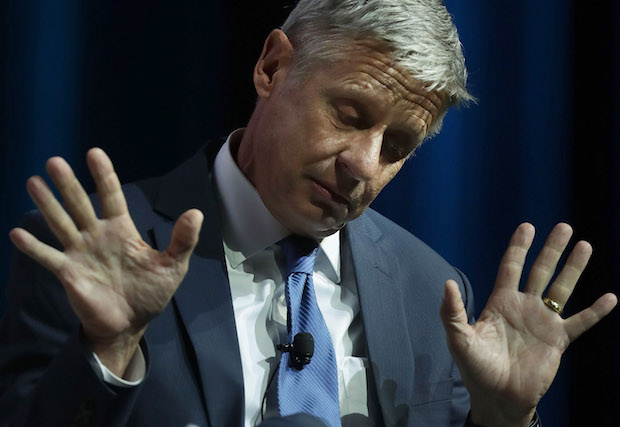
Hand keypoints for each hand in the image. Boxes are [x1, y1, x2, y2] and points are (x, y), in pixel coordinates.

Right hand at [9, 148, 202, 375]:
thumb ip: (182, 240)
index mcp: (122, 230)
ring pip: (61, 223)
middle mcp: (98, 236)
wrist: (130, 323)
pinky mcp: (68, 273)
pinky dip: (33, 247)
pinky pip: (48, 257)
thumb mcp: (172, 265)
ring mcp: (81, 252)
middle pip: (80, 204)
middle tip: (54, 161)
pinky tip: (16, 233)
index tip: (94, 153)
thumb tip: (197, 213)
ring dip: (47, 205)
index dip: (104, 176)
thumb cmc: (151, 292)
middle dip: (68, 184)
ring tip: (33, 182)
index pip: (112, 196)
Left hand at [440, 223, 616, 426]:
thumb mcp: (459, 339)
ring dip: (573, 268)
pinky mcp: (558, 340)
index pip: (511, 267)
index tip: (528, 227)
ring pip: (561, 289)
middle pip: (540, 271)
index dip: (519, 247)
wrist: (498, 397)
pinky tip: (610, 297)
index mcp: (500, 302)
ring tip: (585, 246)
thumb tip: (447, 283)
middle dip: (551, 249)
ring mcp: (543, 321)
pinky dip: (596, 311)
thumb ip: (451, 312)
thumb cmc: (475, 368)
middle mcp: (524, 306)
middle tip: (564, 227)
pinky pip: (581, 322)